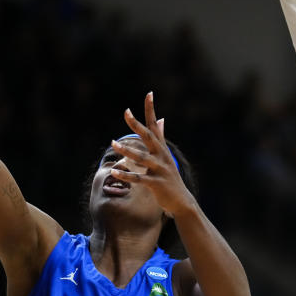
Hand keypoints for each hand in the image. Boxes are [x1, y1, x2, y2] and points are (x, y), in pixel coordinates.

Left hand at [110, 93, 194, 217]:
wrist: (182, 201)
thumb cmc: (170, 178)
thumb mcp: (166, 155)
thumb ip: (161, 137)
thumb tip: (161, 119)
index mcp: (162, 149)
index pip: (156, 125)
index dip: (152, 110)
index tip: (149, 94)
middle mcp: (162, 156)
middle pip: (149, 137)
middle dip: (137, 124)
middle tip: (126, 112)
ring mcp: (160, 170)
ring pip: (142, 157)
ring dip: (127, 150)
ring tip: (113, 143)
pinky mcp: (157, 184)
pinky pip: (139, 178)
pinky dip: (126, 175)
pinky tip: (114, 171)